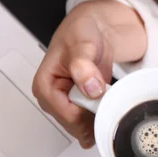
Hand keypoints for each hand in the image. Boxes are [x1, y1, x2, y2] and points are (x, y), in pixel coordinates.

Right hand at [32, 4, 113, 147]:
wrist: (94, 29)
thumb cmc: (81, 33)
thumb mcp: (83, 43)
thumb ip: (84, 65)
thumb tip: (89, 87)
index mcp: (45, 87)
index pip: (68, 115)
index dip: (90, 111)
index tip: (105, 99)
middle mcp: (54, 99)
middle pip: (77, 125)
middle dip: (96, 116)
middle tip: (112, 98)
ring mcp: (68, 104)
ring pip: (85, 126)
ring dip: (101, 117)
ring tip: (112, 98)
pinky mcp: (81, 105)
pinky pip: (93, 121)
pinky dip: (104, 116)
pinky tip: (112, 104)